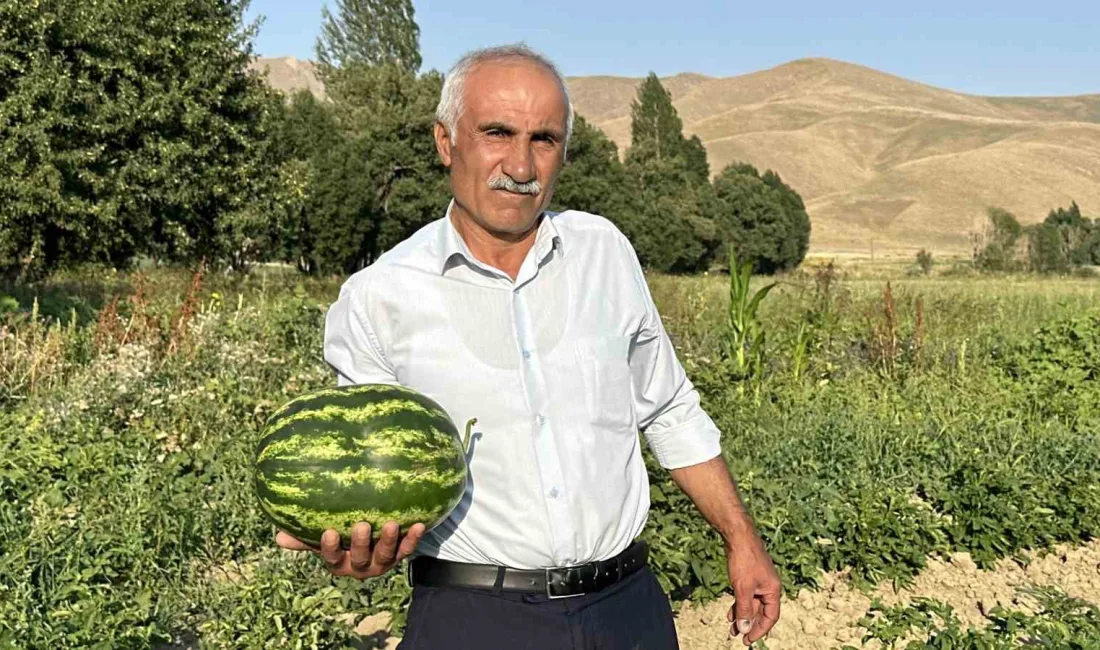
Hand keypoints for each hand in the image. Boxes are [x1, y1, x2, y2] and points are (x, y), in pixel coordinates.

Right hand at [275, 521, 425, 578]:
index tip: (329, 533)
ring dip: (387, 540)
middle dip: (360, 544)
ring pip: (385, 555)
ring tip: (390, 524)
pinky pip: (407, 549)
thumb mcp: (324, 540)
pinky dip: (413, 538)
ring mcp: (381, 562)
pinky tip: (419, 524)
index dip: (330, 548)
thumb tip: (277, 537)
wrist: (376, 546)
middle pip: (360, 559)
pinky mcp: (399, 556)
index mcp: (340, 562)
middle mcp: (360, 566)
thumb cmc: (342, 539)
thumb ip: (304, 538)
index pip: (331, 558)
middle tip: (361, 526)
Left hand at [724, 530, 781, 645]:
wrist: (738, 536)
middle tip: (738, 637)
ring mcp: (759, 582)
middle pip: (761, 612)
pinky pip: (746, 596)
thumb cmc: (744, 560)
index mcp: (773, 590)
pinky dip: (739, 604)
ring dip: (742, 616)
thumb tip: (745, 628)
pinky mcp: (749, 577)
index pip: (770, 617)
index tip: (748, 640)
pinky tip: (730, 613)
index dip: (760, 630)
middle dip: (749, 625)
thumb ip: (745, 609)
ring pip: (751, 604)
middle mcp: (768, 587)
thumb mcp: (743, 588)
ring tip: (732, 628)